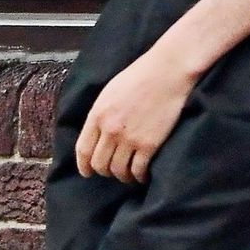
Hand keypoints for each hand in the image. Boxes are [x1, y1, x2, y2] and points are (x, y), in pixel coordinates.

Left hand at [75, 46, 196, 184]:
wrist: (166, 73)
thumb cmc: (138, 77)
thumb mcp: (109, 92)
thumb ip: (100, 114)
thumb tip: (96, 135)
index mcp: (97, 114)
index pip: (83, 149)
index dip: (84, 165)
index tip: (87, 172)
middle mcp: (110, 129)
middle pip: (99, 164)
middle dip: (104, 171)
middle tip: (112, 171)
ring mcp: (129, 138)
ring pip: (118, 171)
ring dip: (123, 176)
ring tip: (128, 174)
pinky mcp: (149, 145)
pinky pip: (138, 170)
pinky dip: (139, 176)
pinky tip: (142, 174)